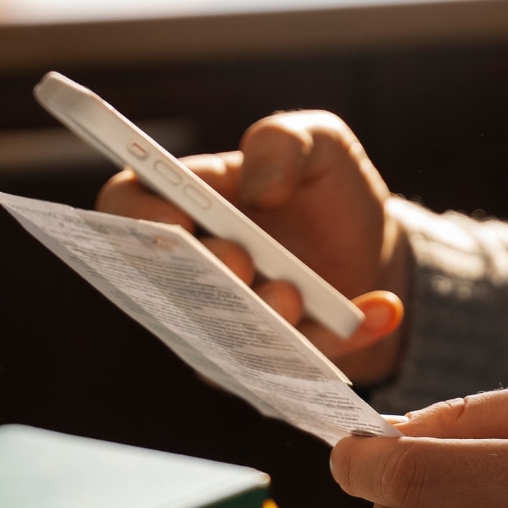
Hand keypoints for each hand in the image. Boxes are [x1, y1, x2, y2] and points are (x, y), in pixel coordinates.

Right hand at [96, 111, 409, 385]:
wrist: (376, 251)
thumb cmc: (328, 191)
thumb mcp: (318, 143)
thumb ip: (283, 143)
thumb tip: (259, 189)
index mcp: (186, 203)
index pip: (126, 208)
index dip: (136, 217)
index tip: (176, 221)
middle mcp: (191, 271)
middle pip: (165, 283)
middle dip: (202, 275)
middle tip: (242, 262)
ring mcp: (224, 323)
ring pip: (224, 337)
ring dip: (263, 318)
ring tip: (301, 295)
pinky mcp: (269, 364)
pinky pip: (295, 364)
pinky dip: (342, 338)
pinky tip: (381, 310)